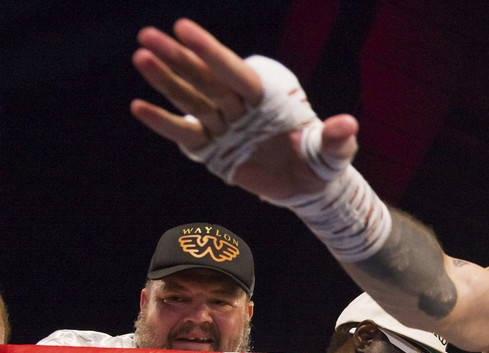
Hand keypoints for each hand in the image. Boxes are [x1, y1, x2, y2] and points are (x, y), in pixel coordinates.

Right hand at [130, 18, 357, 199]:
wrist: (309, 187)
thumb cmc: (321, 161)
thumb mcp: (333, 153)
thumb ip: (335, 138)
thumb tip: (348, 125)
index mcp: (266, 97)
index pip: (234, 71)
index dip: (210, 51)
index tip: (184, 27)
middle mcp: (240, 107)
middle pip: (204, 79)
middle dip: (177, 58)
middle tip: (148, 35)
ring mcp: (224, 127)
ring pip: (190, 100)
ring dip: (165, 81)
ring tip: (141, 56)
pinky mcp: (213, 150)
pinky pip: (186, 134)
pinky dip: (164, 122)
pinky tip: (139, 106)